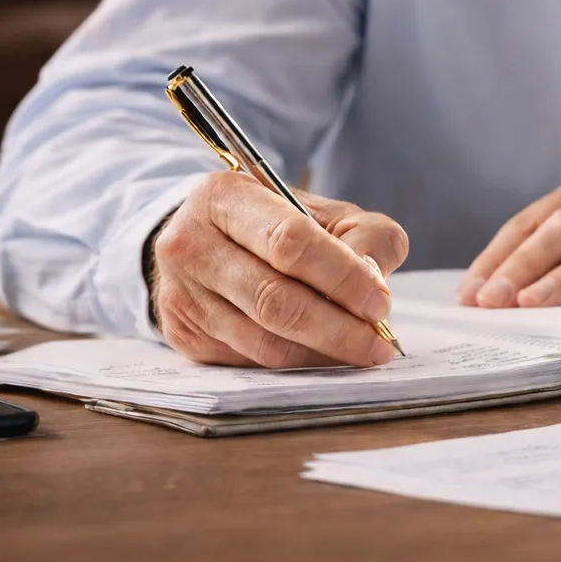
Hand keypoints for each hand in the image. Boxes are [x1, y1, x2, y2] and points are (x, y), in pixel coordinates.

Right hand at [149, 171, 408, 367]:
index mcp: (224, 197)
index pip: (289, 241)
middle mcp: (190, 243)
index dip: (340, 276)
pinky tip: (322, 355)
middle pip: (273, 298)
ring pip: (262, 340)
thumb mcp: (325, 212)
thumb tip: (374, 281)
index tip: (380, 302)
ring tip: (359, 351)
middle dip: (336, 327)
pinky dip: (296, 363)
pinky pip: (250, 361)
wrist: (207, 242)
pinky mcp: (184, 335)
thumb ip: (364, 235)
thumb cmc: (277, 226)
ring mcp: (181, 294)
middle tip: (377, 343)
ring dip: (320, 353)